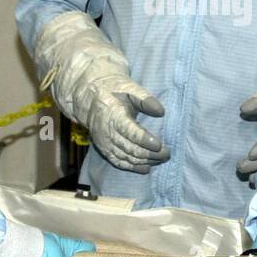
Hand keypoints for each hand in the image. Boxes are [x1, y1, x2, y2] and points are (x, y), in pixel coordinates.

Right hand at [33, 11, 170, 172]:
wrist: (90, 95)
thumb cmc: (114, 89)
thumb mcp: (130, 87)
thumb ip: (145, 100)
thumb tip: (161, 112)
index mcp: (112, 113)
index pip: (128, 130)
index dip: (144, 140)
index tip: (159, 145)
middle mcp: (106, 130)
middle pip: (128, 147)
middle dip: (149, 153)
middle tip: (166, 154)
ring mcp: (104, 141)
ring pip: (125, 156)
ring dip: (144, 161)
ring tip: (161, 160)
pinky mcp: (104, 148)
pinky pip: (117, 161)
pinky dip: (131, 167)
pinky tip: (145, 168)